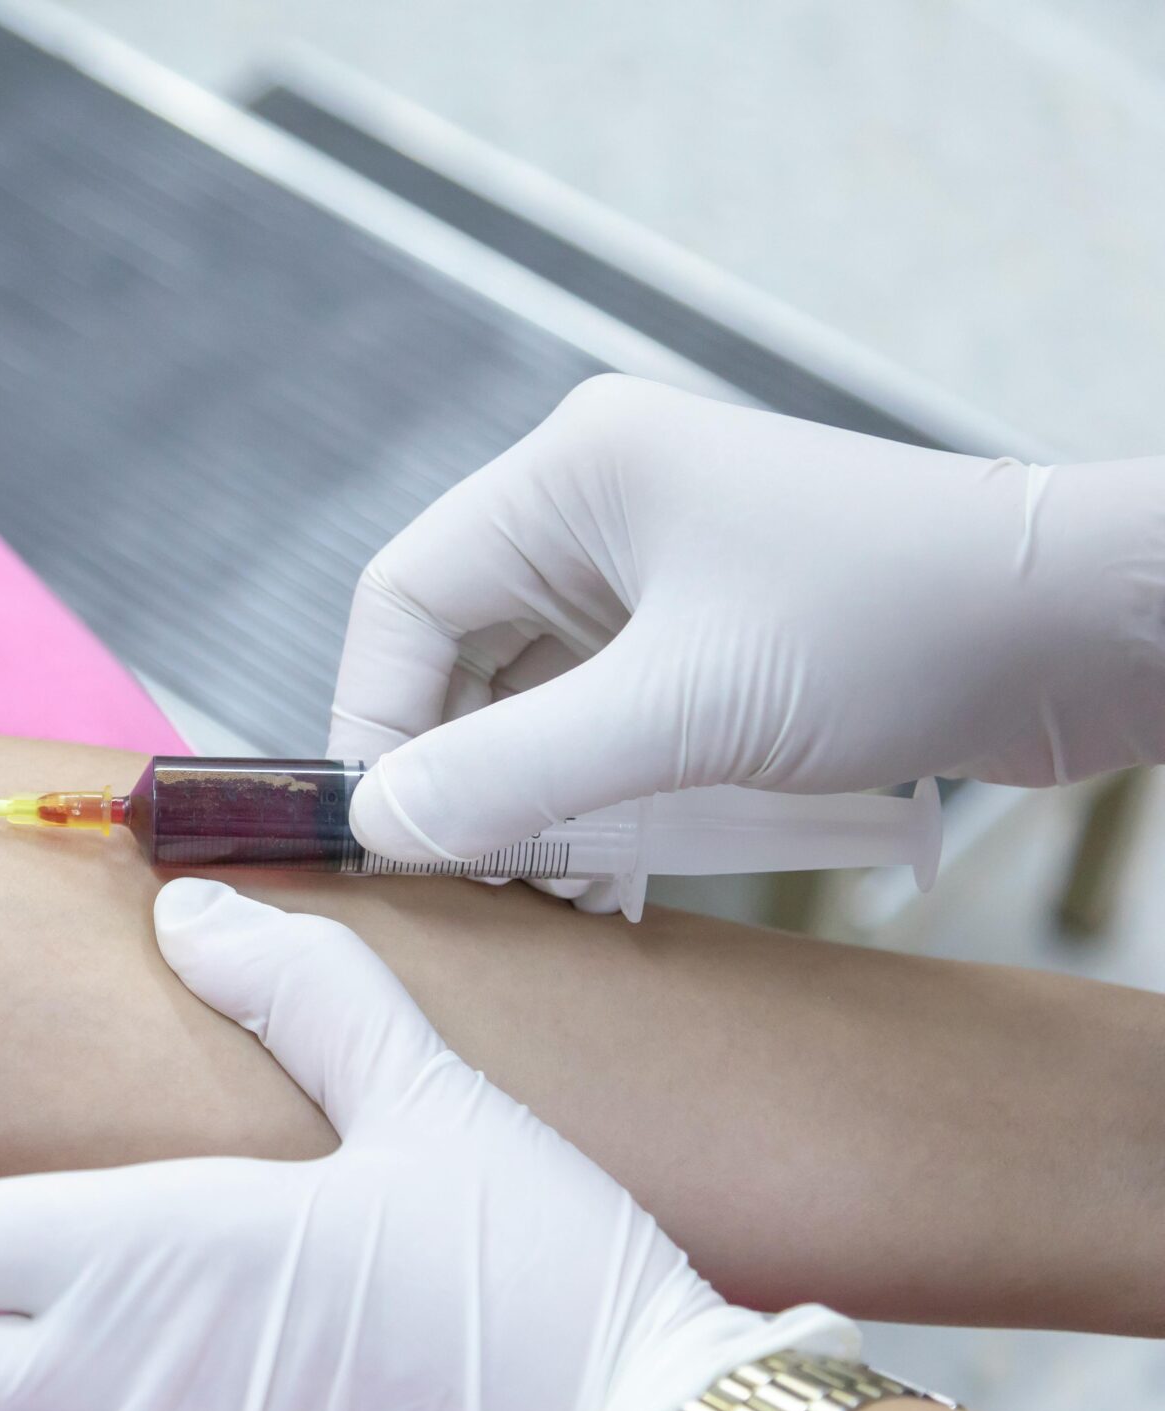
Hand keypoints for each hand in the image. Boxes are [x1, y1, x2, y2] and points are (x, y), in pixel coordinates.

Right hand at [332, 375, 1163, 868]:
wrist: (1085, 632)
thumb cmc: (895, 627)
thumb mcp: (683, 713)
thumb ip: (515, 770)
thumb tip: (377, 823)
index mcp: (574, 474)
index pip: (403, 597)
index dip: (374, 718)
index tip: (383, 829)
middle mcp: (601, 505)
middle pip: (460, 651)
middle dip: (460, 771)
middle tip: (473, 875)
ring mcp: (659, 565)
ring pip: (530, 694)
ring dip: (531, 795)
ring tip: (558, 885)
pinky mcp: (709, 627)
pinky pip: (602, 713)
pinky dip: (593, 790)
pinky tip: (612, 868)